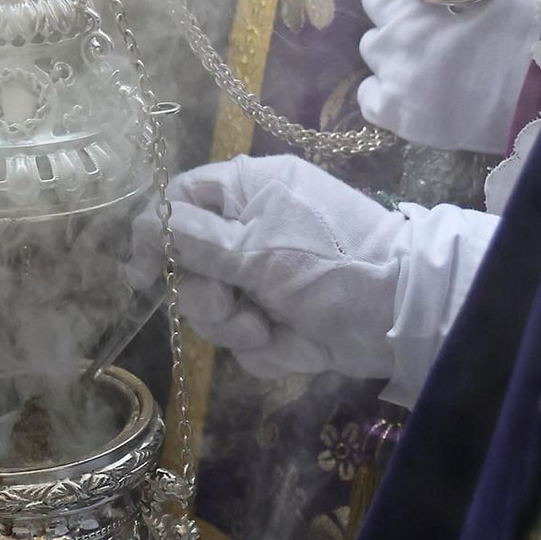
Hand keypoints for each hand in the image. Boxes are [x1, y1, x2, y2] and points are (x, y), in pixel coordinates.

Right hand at [133, 155, 409, 381]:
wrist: (400, 314)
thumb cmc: (330, 263)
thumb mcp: (255, 248)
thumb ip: (191, 239)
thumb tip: (140, 225)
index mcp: (248, 191)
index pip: (180, 201)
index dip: (158, 235)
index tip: (146, 273)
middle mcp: (251, 230)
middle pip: (188, 265)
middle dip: (206, 295)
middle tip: (230, 302)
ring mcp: (265, 279)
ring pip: (213, 311)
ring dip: (236, 327)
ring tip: (269, 329)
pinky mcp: (280, 322)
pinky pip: (246, 342)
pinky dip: (269, 349)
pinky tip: (298, 345)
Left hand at [359, 0, 540, 154]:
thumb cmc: (538, 16)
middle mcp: (397, 13)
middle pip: (376, 0)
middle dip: (401, 9)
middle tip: (440, 25)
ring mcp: (393, 62)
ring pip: (373, 47)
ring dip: (397, 51)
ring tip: (438, 63)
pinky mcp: (394, 108)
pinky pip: (370, 97)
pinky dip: (389, 96)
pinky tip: (423, 95)